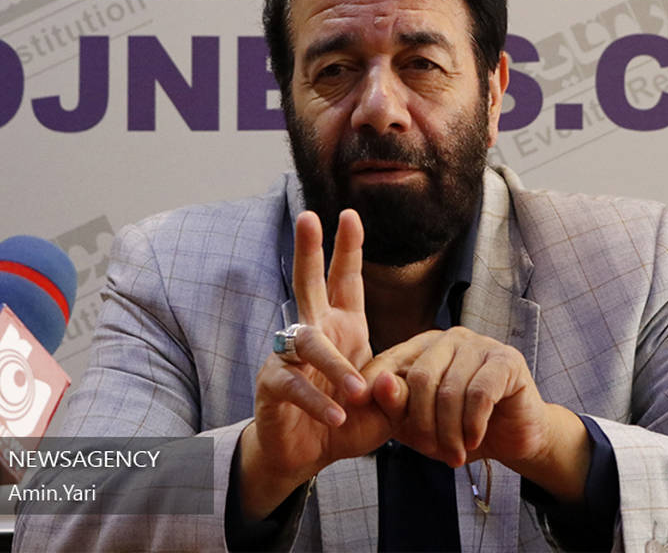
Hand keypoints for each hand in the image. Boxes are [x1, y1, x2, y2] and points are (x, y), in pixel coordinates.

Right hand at [238, 210, 402, 519]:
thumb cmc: (348, 421)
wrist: (305, 455)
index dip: (348, 249)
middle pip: (308, 284)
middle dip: (309, 250)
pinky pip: (294, 384)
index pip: (345, 281)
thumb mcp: (385, 407)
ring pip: (309, 343)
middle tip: (308, 216)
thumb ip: (395, 391)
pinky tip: (337, 417)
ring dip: (335, 367)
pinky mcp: (272, 384)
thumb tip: (385, 379)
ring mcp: (289, 355)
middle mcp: (314, 332)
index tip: (350, 214)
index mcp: (343, 326)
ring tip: (356, 394)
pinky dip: (318, 401)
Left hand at [365, 327, 589, 502]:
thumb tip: (377, 385)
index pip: (388, 364)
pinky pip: (480, 394)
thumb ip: (394, 404)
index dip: (378, 394)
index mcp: (422, 346)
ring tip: (455, 454)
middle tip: (429, 450)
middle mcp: (450, 338)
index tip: (370, 425)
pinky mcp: (507, 360)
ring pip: (451, 390)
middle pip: (421, 377)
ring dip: (450, 432)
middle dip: (423, 423)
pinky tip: (474, 439)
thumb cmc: (460, 428)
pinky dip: (473, 424)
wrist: (513, 439)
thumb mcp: (417, 424)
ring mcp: (480, 345)